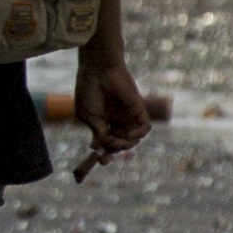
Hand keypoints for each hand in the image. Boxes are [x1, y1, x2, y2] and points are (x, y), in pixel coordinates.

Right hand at [71, 52, 152, 175]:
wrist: (98, 71)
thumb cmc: (89, 91)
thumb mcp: (88, 116)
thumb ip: (98, 133)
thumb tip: (99, 148)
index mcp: (102, 122)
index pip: (107, 142)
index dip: (105, 153)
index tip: (101, 161)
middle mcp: (116, 121)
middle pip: (120, 144)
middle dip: (115, 151)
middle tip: (108, 154)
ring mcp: (127, 116)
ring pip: (133, 139)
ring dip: (126, 145)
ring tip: (117, 141)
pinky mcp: (138, 109)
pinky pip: (144, 128)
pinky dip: (139, 135)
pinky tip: (130, 135)